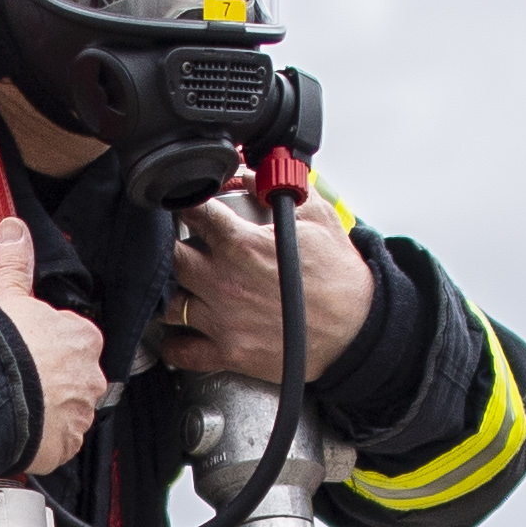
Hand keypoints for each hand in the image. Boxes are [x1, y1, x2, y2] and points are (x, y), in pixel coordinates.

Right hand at [0, 218, 109, 477]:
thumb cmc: (0, 345)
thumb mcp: (6, 295)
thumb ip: (14, 262)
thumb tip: (14, 228)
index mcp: (83, 338)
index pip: (75, 341)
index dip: (49, 347)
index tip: (29, 353)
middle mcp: (91, 377)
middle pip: (76, 379)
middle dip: (52, 382)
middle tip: (20, 382)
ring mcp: (80, 414)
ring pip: (68, 412)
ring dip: (48, 412)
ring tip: (16, 408)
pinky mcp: (65, 445)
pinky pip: (57, 443)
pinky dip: (42, 441)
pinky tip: (20, 431)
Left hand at [154, 188, 375, 382]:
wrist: (358, 330)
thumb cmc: (340, 278)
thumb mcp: (317, 217)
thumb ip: (278, 189)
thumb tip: (252, 173)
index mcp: (243, 245)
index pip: (193, 212)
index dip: (183, 204)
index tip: (182, 206)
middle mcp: (225, 282)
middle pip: (169, 258)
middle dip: (169, 248)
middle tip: (178, 248)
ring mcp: (223, 320)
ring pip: (167, 305)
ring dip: (169, 294)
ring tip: (181, 287)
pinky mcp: (228, 352)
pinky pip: (180, 351)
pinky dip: (174, 342)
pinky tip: (180, 330)